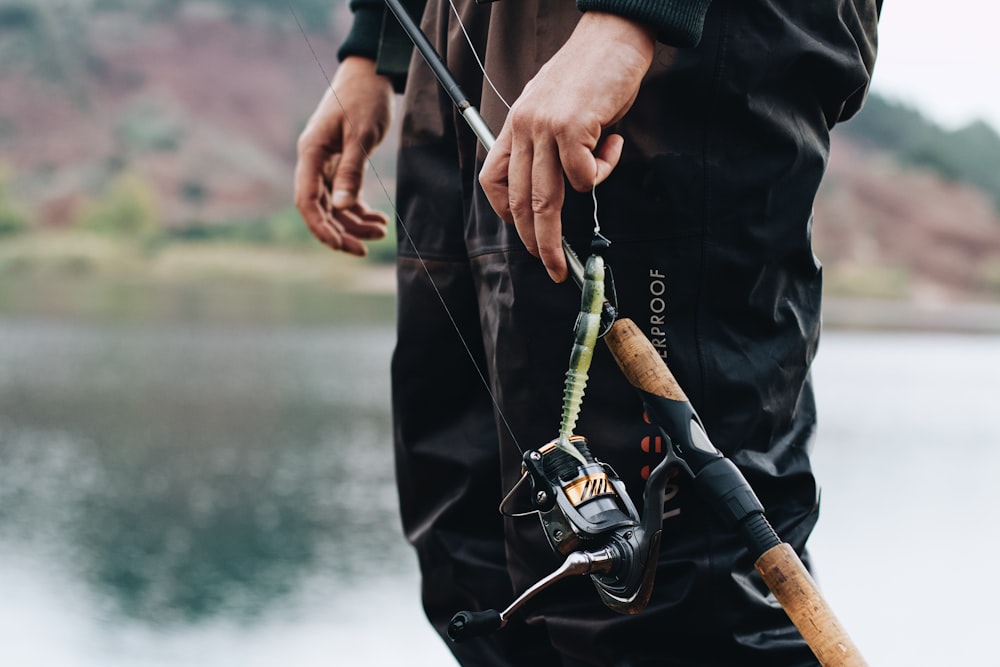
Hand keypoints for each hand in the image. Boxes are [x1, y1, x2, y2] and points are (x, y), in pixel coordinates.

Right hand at [295, 57, 394, 255]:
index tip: (342, 245)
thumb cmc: (364, 99)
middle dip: (341, 232)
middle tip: (365, 249)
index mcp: (310, 153)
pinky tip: (379, 219)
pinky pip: (345, 196)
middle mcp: (313, 162)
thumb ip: (351, 171)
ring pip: (334, 206)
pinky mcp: (340, 164)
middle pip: (320, 209)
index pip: (307, 201)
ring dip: (355, 223)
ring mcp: (326, 164)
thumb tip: (341, 208)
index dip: (321, 228)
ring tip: (381, 230)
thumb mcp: (361, 135)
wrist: (371, 74)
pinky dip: (360, 209)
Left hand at [479, 13, 656, 281]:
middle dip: (534, 242)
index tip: (523, 231)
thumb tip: (558, 184)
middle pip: (520, 201)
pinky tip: (612, 145)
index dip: (505, 213)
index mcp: (514, 126)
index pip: (492, 179)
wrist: (613, 33)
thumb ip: (547, 143)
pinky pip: (585, 176)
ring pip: (547, 200)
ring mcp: (545, 128)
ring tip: (571, 259)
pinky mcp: (572, 128)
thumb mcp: (553, 108)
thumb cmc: (589, 73)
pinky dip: (601, 174)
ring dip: (556, 237)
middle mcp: (523, 128)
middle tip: (550, 267)